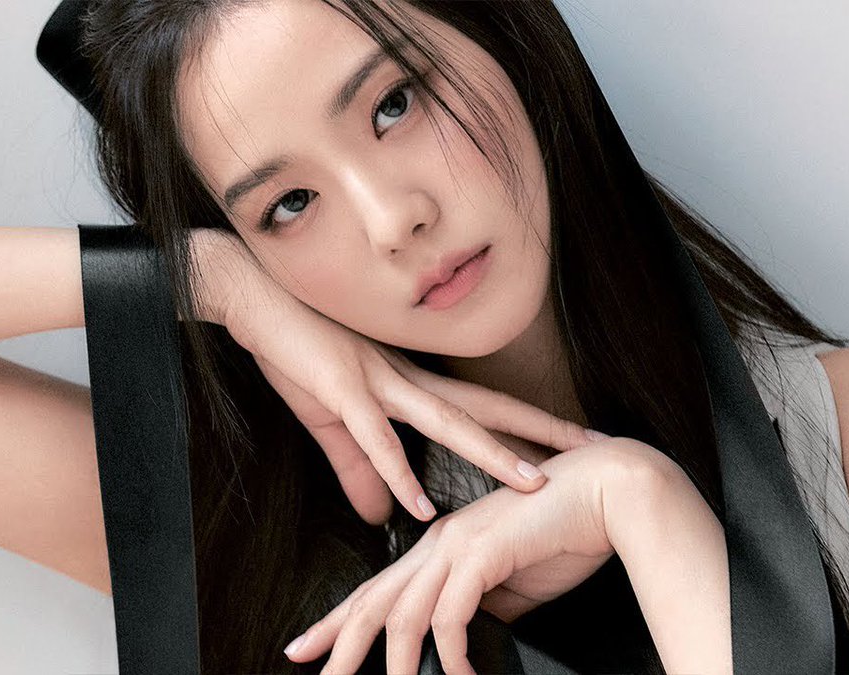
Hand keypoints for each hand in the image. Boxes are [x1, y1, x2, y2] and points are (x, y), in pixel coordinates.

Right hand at [190, 228, 596, 523]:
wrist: (253, 297)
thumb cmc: (294, 349)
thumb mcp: (332, 419)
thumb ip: (360, 472)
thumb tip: (382, 519)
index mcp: (408, 383)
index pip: (482, 407)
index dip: (530, 425)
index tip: (575, 441)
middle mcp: (406, 380)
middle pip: (486, 409)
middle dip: (541, 432)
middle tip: (596, 450)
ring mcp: (377, 384)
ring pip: (447, 422)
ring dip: (492, 454)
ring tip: (534, 484)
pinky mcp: (340, 392)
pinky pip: (374, 439)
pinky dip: (398, 473)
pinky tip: (420, 508)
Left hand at [284, 438, 697, 674]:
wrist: (607, 490)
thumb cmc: (563, 533)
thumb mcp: (512, 583)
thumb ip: (483, 607)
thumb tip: (466, 643)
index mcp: (437, 547)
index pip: (375, 591)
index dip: (336, 621)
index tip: (305, 649)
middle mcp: (436, 544)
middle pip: (372, 602)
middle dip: (337, 643)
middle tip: (307, 669)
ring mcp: (456, 545)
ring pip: (404, 614)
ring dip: (396, 664)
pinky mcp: (481, 552)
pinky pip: (452, 615)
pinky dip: (452, 654)